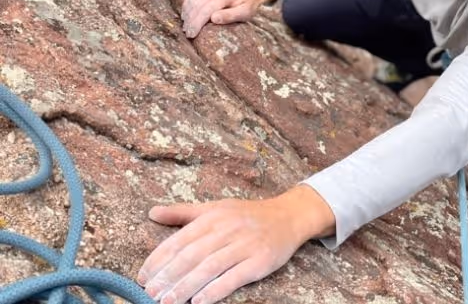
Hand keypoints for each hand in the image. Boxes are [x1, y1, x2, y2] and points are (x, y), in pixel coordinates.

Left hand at [137, 187, 334, 303]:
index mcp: (213, 217)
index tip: (142, 277)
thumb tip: (152, 212)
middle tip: (150, 295)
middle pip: (192, 256)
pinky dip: (216, 289)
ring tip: (168, 302)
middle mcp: (227, 229)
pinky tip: (200, 301)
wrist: (288, 216)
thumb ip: (183, 213)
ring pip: (210, 267)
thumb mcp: (216, 208)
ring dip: (186, 287)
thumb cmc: (248, 215)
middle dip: (168, 277)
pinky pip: (235, 277)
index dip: (159, 260)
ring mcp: (245, 245)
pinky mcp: (260, 260)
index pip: (180, 240)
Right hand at [181, 0, 278, 37]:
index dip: (197, 22)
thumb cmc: (249, 3)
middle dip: (190, 20)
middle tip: (188, 33)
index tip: (192, 34)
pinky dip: (188, 6)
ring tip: (186, 26)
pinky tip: (187, 16)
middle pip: (197, 3)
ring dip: (187, 12)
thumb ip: (230, 15)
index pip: (206, 9)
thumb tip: (213, 19)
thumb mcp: (245, 12)